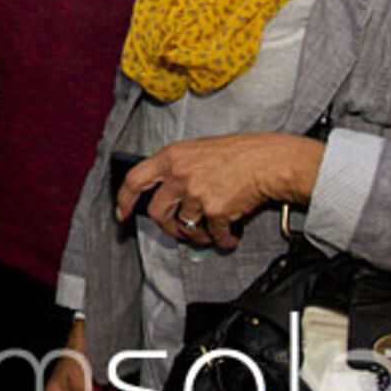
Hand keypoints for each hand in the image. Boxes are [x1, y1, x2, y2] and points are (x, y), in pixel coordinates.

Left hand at [115, 133, 323, 249]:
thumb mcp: (197, 150)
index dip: (124, 199)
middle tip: (180, 231)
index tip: (122, 214)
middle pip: (157, 213)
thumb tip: (163, 191)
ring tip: (211, 231)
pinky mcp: (216, 211)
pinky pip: (214, 236)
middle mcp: (180, 175)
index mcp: (171, 157)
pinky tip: (230, 236)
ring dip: (199, 236)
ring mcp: (197, 194)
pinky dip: (223, 241)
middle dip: (168, 227)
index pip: (135, 180)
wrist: (269, 161)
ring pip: (186, 228)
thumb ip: (176, 168)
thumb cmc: (238, 153)